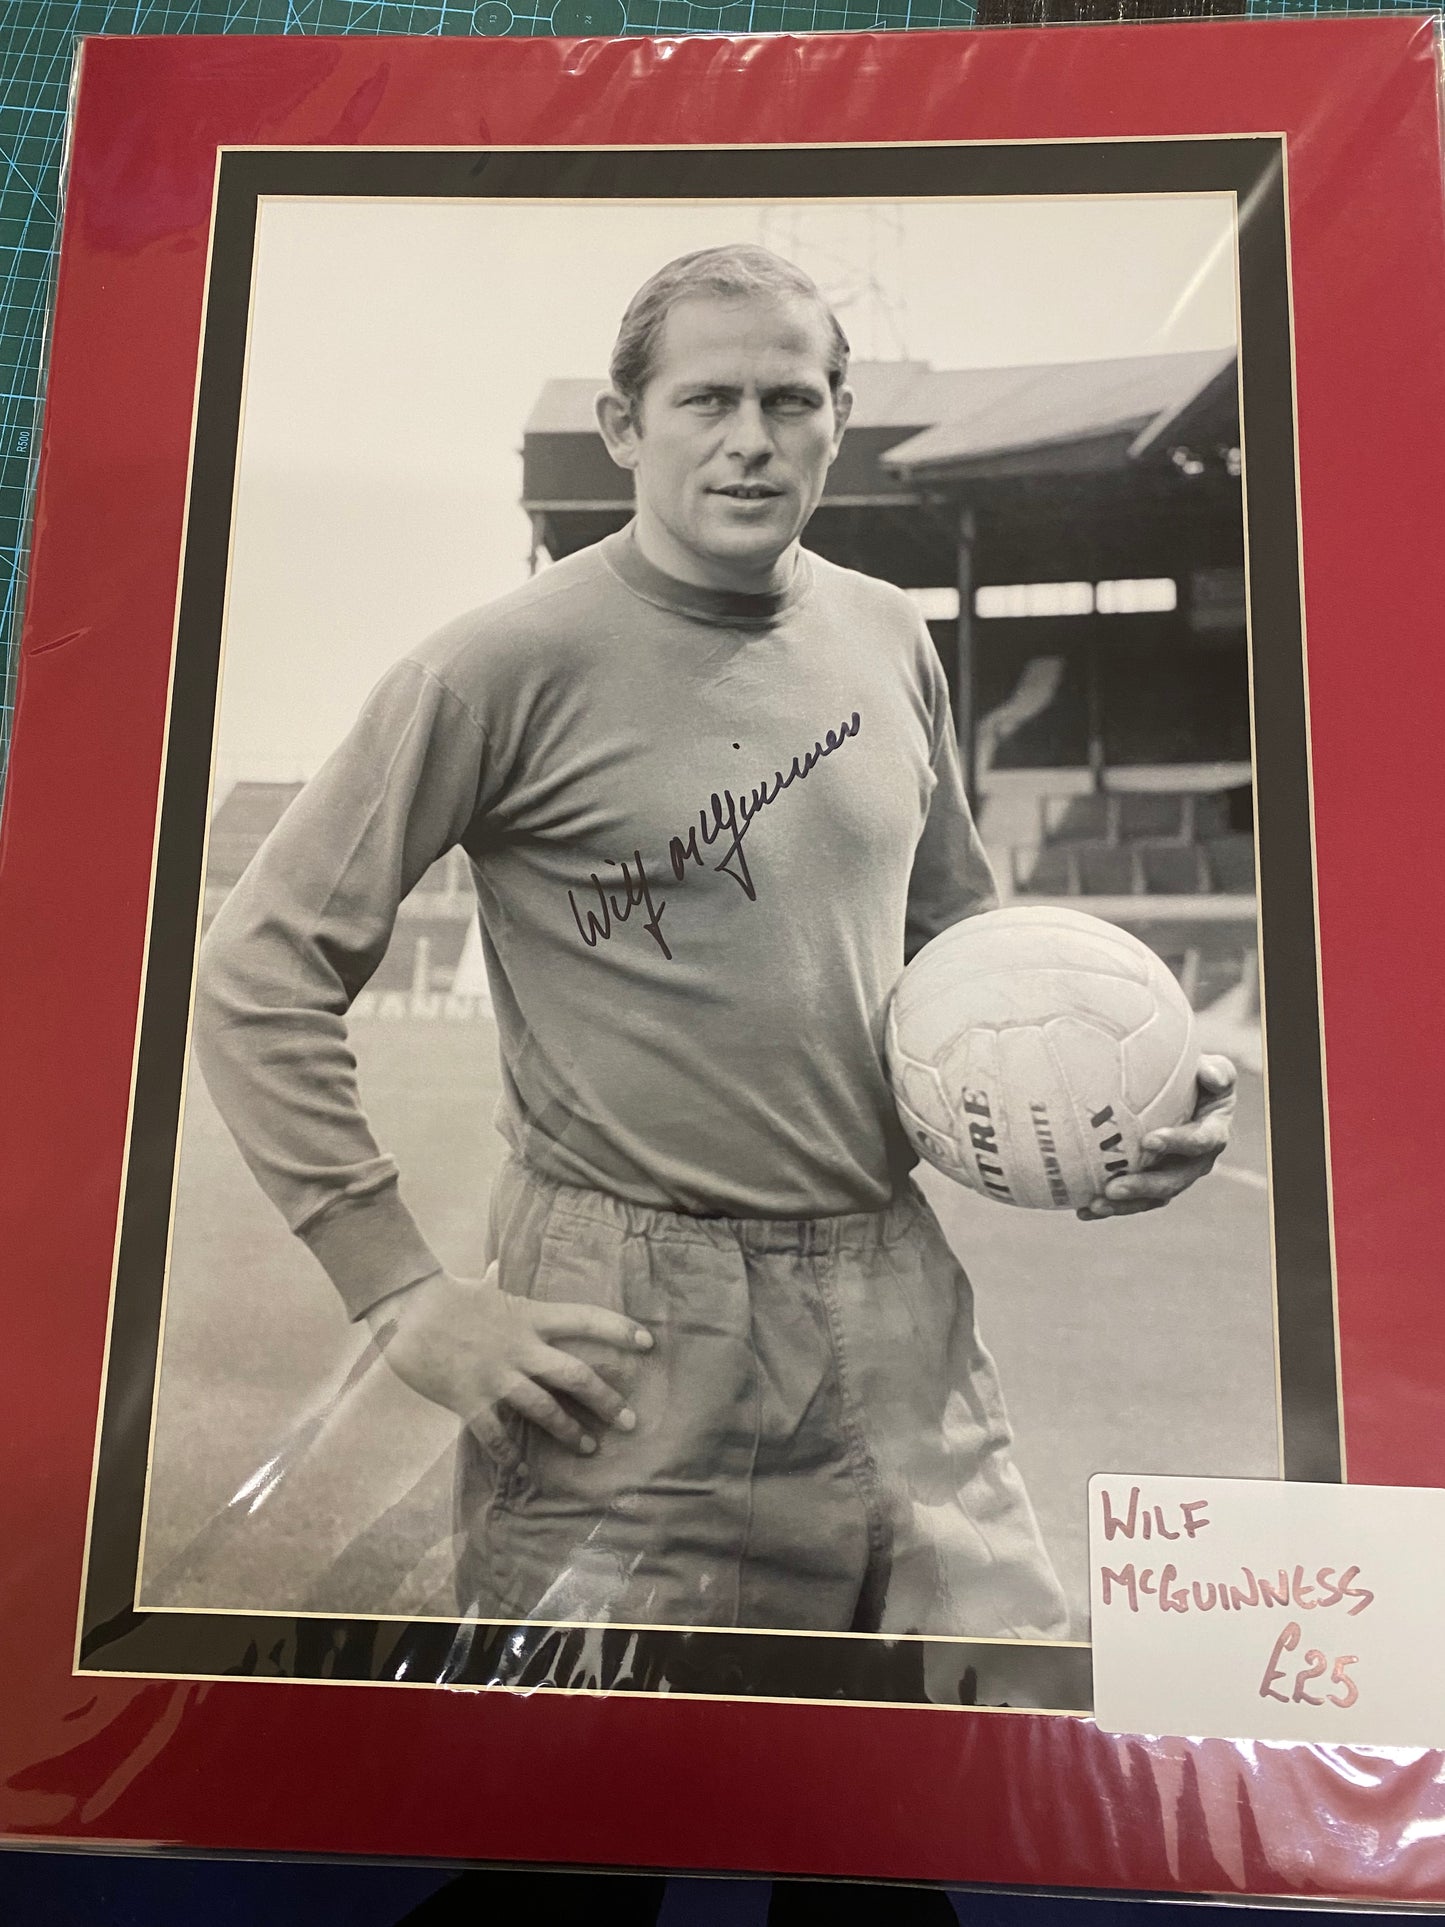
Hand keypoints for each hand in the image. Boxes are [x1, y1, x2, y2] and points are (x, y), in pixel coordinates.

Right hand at [364, 1264, 653, 1458]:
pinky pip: (496, 1434)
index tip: (648, 1342)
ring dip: (569, 1431)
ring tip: (589, 1448)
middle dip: (606, 1400)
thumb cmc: (445, 1296)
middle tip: (628, 1420)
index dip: (620, 1330)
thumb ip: (495, 1281)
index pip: (586, 1319)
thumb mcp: (480, 1287)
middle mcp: (521, 1347)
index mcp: (529, 1316)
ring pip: (544, 1409)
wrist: (407, 1311)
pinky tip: (522, 1470)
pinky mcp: (469, 1398)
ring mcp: (496, 1375)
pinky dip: (510, 1455)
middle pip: (576, 1375)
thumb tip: (497, 1266)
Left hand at [1077, 1054, 1236, 1220]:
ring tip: (1095, 1204)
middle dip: (1144, 1186)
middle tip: (1113, 1187)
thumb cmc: (1196, 1076)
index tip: (1148, 1141)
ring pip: (1153, 1197)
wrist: (1183, 1092)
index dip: (1177, 1143)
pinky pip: (1135, 1200)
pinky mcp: (1155, 1183)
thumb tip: (1209, 1075)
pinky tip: (1083, 1211)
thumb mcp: (1214, 1069)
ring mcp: (1176, 1175)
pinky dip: (1111, 1208)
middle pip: (1173, 1180)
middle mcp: (1198, 1161)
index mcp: (1214, 1132)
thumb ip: (1216, 1071)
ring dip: (1125, 1204)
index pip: (1200, 1141)